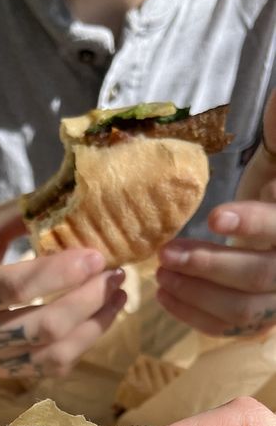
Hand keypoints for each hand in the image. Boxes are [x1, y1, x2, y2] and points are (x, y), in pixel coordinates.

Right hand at [0, 200, 125, 378]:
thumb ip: (21, 214)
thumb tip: (76, 194)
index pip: (15, 287)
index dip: (61, 273)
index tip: (97, 255)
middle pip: (43, 327)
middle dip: (89, 300)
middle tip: (116, 273)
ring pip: (55, 355)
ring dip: (95, 324)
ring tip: (118, 294)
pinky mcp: (5, 373)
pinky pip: (54, 367)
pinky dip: (85, 342)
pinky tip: (103, 316)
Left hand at [156, 90, 275, 337]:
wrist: (274, 239)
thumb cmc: (272, 192)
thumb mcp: (275, 168)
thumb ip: (275, 142)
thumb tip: (273, 97)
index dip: (251, 224)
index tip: (213, 216)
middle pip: (257, 276)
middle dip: (208, 264)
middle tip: (165, 253)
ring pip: (239, 309)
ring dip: (194, 292)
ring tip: (160, 273)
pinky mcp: (258, 322)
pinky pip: (224, 328)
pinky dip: (191, 314)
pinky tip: (164, 295)